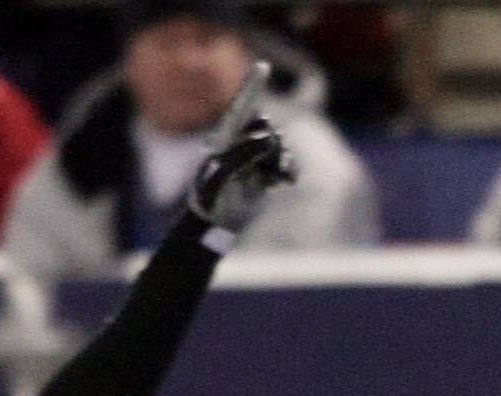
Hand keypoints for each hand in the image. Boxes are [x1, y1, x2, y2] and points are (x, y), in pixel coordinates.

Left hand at [184, 64, 296, 233]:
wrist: (217, 225)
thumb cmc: (211, 201)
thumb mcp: (219, 178)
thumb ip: (239, 155)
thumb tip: (265, 139)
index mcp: (222, 138)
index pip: (239, 108)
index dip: (252, 87)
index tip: (262, 66)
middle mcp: (238, 142)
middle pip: (264, 127)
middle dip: (269, 143)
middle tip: (264, 166)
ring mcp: (252, 156)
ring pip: (277, 145)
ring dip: (281, 159)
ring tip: (275, 178)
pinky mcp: (265, 171)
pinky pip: (284, 162)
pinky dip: (289, 169)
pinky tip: (286, 181)